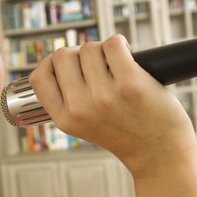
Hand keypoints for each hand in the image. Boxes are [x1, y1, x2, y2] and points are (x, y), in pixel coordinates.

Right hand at [29, 34, 195, 176]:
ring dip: (102, 50)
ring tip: (114, 64)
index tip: (65, 64)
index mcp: (64, 119)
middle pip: (62, 56)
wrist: (158, 151)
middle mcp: (80, 109)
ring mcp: (104, 96)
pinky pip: (113, 44)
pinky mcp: (130, 84)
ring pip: (89, 48)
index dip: (49, 64)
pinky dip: (120, 45)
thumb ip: (66, 99)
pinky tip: (127, 56)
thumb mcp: (82, 126)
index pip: (39, 78)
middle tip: (94, 63)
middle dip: (78, 54)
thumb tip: (60, 59)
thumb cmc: (122, 133)